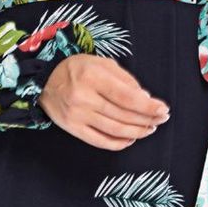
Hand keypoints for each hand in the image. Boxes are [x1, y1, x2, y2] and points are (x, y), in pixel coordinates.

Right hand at [41, 55, 169, 148]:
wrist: (43, 81)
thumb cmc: (77, 70)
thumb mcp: (102, 63)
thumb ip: (125, 79)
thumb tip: (145, 98)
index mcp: (92, 76)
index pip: (127, 97)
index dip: (148, 106)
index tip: (163, 109)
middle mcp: (83, 97)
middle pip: (123, 115)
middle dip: (147, 119)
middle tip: (161, 119)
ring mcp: (77, 115)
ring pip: (115, 130)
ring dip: (137, 132)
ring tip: (150, 128)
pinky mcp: (72, 128)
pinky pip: (100, 141)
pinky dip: (119, 143)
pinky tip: (131, 139)